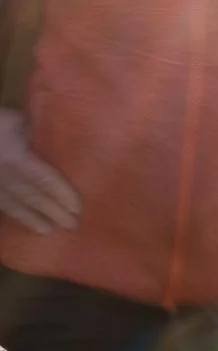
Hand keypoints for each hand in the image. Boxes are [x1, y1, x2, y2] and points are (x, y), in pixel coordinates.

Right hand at [0, 109, 77, 232]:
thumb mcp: (14, 120)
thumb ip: (32, 129)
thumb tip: (54, 134)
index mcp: (16, 158)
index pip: (45, 180)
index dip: (62, 194)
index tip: (77, 207)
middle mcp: (5, 175)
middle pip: (33, 197)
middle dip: (53, 212)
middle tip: (72, 225)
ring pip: (14, 205)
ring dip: (33, 219)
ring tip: (50, 230)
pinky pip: (2, 204)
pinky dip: (15, 214)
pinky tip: (26, 222)